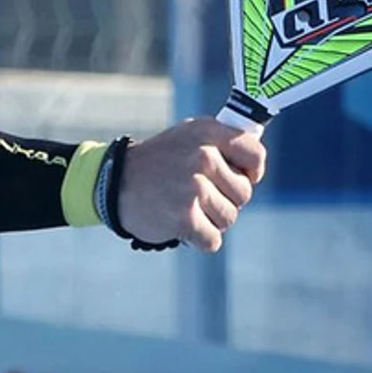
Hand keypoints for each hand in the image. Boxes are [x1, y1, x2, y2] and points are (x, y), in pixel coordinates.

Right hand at [117, 118, 266, 252]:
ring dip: (212, 220)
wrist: (115, 182)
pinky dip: (201, 239)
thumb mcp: (191, 136)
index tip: (241, 177)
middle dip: (227, 199)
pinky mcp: (185, 218)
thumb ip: (223, 144)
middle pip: (244, 193)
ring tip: (189, 208)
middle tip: (201, 195)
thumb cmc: (161, 161)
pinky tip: (184, 226)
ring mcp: (194, 188)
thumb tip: (256, 164)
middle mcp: (204, 157)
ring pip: (230, 217)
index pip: (255, 155)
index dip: (252, 172)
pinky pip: (213, 239)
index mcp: (209, 132)